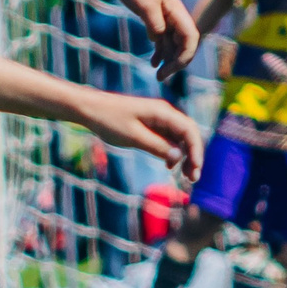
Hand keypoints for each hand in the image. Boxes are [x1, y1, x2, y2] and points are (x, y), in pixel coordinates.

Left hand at [76, 88, 202, 181]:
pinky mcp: (150, 126)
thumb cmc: (110, 120)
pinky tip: (169, 166)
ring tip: (185, 175)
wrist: (90, 109)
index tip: (195, 169)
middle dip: (194, 155)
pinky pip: (168, 139)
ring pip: (180, 138)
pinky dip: (172, 153)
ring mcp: (158, 120)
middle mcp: (164, 114)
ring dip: (185, 156)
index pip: (189, 130)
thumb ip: (158, 146)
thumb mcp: (134, 136)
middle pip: (188, 135)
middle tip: (193, 178)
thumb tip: (179, 156)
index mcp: (163, 112)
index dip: (196, 150)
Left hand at [115, 0, 198, 76]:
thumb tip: (159, 40)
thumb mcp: (145, 7)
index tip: (172, 68)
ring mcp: (166, 17)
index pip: (190, 38)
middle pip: (184, 44)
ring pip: (173, 43)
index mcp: (177, 10)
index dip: (186, 55)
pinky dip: (159, 51)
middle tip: (162, 76)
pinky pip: (162, 38)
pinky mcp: (155, 18)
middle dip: (176, 62)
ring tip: (157, 74)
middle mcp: (175, 15)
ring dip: (168, 59)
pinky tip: (153, 62)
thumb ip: (156, 25)